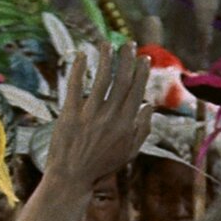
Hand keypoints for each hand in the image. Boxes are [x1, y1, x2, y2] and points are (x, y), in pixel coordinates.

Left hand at [46, 42, 153, 187]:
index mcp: (126, 124)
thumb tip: (150, 105)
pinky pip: (75, 87)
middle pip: (121, 80)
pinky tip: (81, 55)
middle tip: (127, 44)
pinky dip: (78, 69)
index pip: (136, 90)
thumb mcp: (129, 152)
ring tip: (107, 43)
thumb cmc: (101, 165)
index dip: (141, 71)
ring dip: (105, 58)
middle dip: (126, 59)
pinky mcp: (69, 115)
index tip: (142, 58)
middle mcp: (110, 117)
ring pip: (101, 79)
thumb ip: (142, 129)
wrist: (72, 177)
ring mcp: (89, 116)